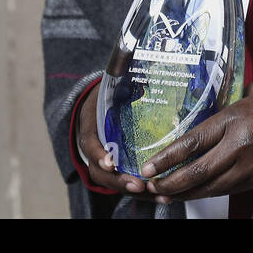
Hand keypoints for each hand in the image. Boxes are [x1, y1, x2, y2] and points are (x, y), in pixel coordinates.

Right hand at [76, 83, 159, 199]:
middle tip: (137, 185)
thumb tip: (133, 56)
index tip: (110, 162)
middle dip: (119, 180)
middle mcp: (96, 147)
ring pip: (113, 182)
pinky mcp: (120, 167)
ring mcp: (105, 160)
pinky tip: (163, 196)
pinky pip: (127, 183)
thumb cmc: (110, 92)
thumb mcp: (109, 82)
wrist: (101, 102)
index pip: (89, 143)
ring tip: (156, 195)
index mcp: (90, 126)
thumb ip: (119, 74)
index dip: (99, 155)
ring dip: (133, 190)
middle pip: (101, 171)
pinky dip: (144, 193)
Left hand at [140, 81, 252, 202]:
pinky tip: (189, 194)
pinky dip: (203, 194)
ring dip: (183, 193)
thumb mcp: (251, 94)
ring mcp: (248, 167)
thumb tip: (204, 103)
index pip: (194, 141)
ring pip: (209, 187)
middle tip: (150, 185)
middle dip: (170, 182)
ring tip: (162, 194)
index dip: (168, 157)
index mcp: (235, 120)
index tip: (149, 165)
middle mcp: (239, 147)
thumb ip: (226, 103)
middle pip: (198, 171)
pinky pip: (223, 190)